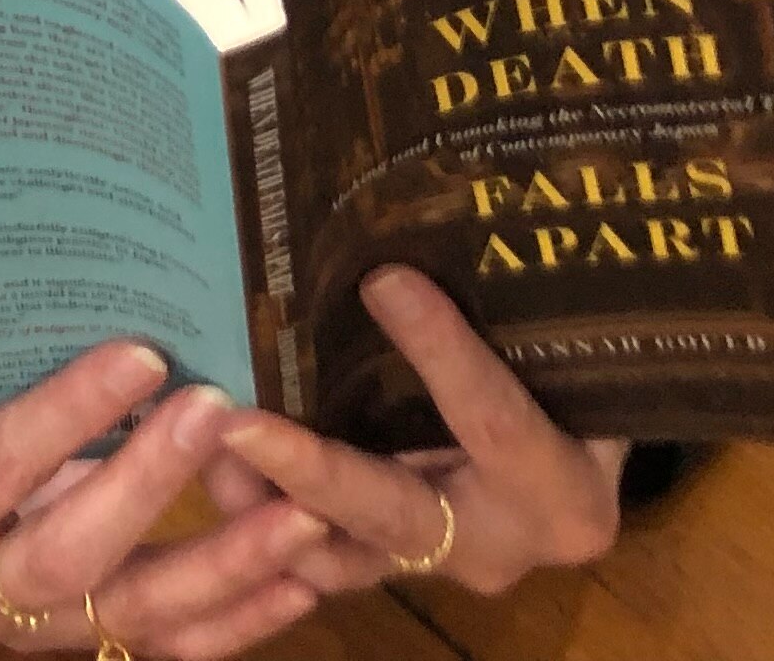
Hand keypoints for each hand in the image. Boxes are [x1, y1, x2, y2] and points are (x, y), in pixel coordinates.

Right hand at [0, 340, 339, 654]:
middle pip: (65, 553)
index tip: (141, 355)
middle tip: (219, 412)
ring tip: (299, 512)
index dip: (65, 413)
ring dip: (225, 563)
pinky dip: (241, 615)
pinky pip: (169, 643)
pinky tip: (301, 578)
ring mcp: (27, 631)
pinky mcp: (82, 644)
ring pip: (133, 612)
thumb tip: (90, 284)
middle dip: (149, 482)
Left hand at [216, 266, 628, 600]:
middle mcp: (499, 547)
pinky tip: (201, 460)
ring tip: (198, 442)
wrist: (576, 458)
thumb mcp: (558, 347)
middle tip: (236, 421)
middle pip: (397, 512)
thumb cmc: (570, 378)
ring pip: (336, 556)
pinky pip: (311, 560)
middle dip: (313, 470)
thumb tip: (441, 206)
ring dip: (261, 505)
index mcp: (564, 493)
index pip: (497, 424)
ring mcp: (434, 567)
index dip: (443, 354)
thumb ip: (510, 308)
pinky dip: (257, 522)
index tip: (385, 281)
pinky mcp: (382, 567)